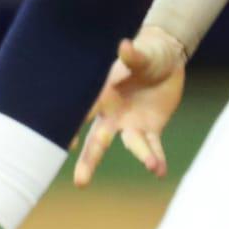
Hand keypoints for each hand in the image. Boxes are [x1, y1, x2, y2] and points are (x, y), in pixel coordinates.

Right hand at [74, 26, 186, 187]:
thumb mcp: (139, 54)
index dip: (71, 127)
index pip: (82, 114)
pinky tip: (160, 171)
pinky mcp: (151, 128)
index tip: (63, 143)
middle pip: (98, 141)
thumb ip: (132, 55)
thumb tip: (125, 46)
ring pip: (131, 145)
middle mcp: (111, 115)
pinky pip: (154, 146)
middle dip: (89, 161)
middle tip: (81, 183)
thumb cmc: (145, 54)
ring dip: (142, 155)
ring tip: (151, 166)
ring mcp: (131, 124)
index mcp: (101, 96)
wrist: (165, 59)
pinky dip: (157, 157)